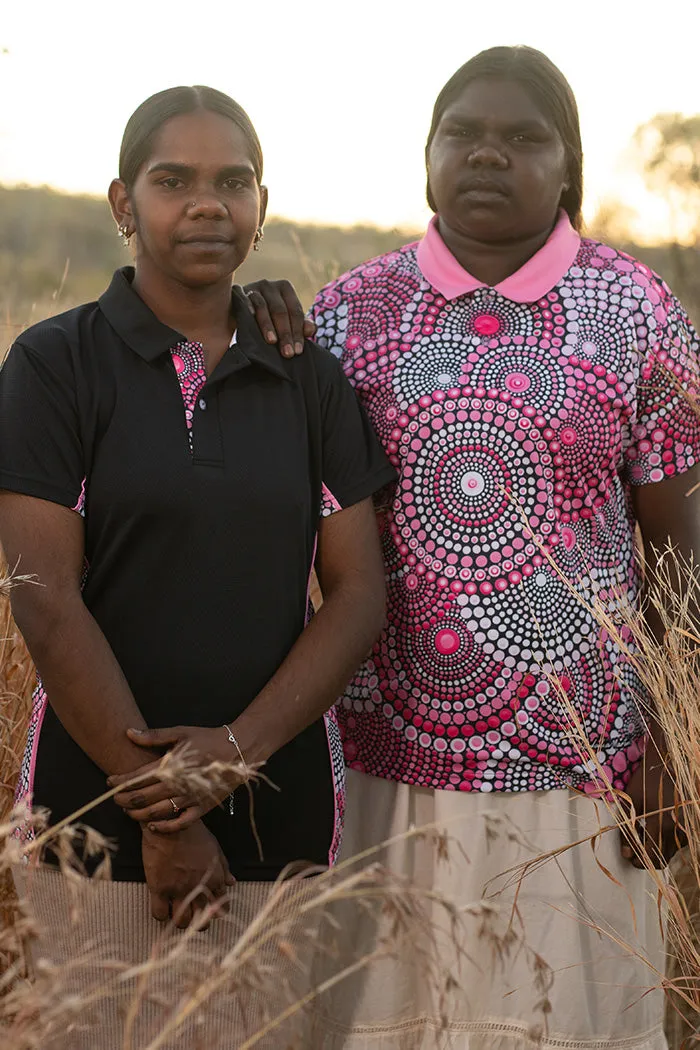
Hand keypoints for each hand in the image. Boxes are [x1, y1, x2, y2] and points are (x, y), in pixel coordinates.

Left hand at [108, 725, 245, 832]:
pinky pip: (179, 823)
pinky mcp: (201, 808)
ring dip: (138, 814)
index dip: (120, 782)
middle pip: (143, 798)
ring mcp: (190, 798)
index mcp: (171, 765)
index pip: (138, 778)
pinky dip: (164, 827)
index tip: (110, 782)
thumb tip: (129, 733)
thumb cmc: (207, 739)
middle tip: (115, 799)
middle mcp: (177, 784)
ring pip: (156, 812)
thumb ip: (153, 736)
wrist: (238, 750)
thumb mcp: (180, 733)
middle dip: (124, 800)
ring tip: (128, 811)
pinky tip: (153, 826)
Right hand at [141, 820, 233, 927]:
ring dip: (181, 921)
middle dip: (199, 923)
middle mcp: (198, 888)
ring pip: (181, 922)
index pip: (221, 908)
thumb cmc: (195, 832)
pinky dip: (161, 914)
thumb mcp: (214, 847)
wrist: (170, 823)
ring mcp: (178, 890)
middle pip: (202, 922)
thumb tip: (231, 883)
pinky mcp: (159, 889)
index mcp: (214, 879)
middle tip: (193, 915)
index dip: (215, 912)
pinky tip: (162, 906)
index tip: (209, 910)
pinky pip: (159, 914)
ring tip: (177, 912)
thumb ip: (224, 867)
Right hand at [241, 279, 314, 357]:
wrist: (237, 314)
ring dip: (268, 326)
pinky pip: (244, 302)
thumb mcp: (284, 322)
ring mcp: (253, 287)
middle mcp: (270, 285)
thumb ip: (299, 326)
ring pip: (263, 307)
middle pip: (281, 310)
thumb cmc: (266, 318)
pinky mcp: (237, 292)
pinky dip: (248, 311)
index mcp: (285, 288)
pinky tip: (251, 324)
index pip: (295, 311)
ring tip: (272, 342)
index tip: (298, 351)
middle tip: (287, 353)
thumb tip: (311, 330)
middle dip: (285, 333)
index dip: (298, 332)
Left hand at [620, 758, 686, 868]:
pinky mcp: (688, 826)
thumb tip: (625, 853)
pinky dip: (665, 842)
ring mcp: (684, 828)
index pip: (648, 854)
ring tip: (643, 835)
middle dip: (645, 860)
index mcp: (660, 822)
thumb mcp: (631, 801)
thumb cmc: (645, 781)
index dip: (636, 859)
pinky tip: (655, 829)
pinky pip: (677, 843)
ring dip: (655, 851)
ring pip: (670, 853)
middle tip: (633, 854)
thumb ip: (627, 829)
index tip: (628, 856)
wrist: (667, 764)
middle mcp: (676, 828)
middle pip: (661, 859)